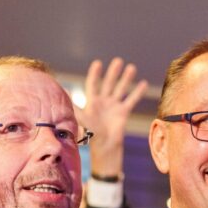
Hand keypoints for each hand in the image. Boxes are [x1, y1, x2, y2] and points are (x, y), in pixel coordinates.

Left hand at [75, 58, 147, 177]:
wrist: (104, 146)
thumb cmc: (91, 134)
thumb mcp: (81, 117)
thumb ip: (74, 104)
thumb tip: (64, 90)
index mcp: (92, 101)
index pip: (93, 84)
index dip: (95, 74)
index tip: (98, 63)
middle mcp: (104, 101)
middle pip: (108, 83)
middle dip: (113, 72)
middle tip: (118, 61)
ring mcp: (114, 106)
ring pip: (121, 89)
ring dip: (126, 78)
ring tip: (131, 67)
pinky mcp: (123, 112)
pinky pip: (131, 100)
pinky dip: (137, 92)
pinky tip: (143, 83)